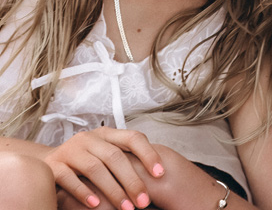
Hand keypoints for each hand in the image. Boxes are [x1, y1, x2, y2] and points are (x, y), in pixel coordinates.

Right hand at [44, 128, 163, 208]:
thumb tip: (157, 175)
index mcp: (107, 134)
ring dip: (113, 190)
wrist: (45, 164)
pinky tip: (96, 205)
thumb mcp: (105, 155)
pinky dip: (84, 192)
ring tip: (126, 207)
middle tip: (144, 201)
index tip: (160, 174)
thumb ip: (124, 159)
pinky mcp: (53, 166)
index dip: (149, 154)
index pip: (133, 137)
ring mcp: (70, 150)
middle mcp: (89, 139)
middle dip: (132, 181)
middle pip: (115, 157)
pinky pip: (70, 179)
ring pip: (95, 168)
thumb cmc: (84, 163)